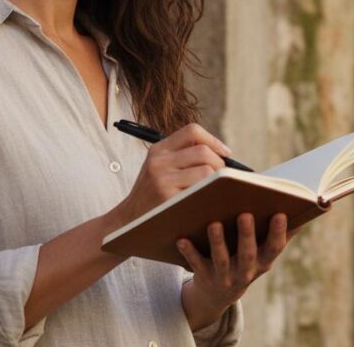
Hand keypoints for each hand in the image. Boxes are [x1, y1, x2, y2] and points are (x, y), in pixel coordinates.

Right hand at [116, 123, 231, 224]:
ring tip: (217, 191)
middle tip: (224, 179)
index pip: (192, 131)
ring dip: (218, 182)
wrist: (127, 222)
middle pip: (203, 152)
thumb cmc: (152, 196)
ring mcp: (162, 180)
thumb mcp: (159, 168)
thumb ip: (183, 157)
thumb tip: (224, 154)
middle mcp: (159, 161)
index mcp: (158, 149)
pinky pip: (201, 192)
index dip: (214, 140)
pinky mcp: (167, 199)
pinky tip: (211, 203)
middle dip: (220, 165)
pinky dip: (211, 196)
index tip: (226, 153)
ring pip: (206, 172)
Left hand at [177, 212, 297, 326]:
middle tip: (245, 213)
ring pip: (221, 259)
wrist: (218, 295)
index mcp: (263, 262)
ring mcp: (225, 276)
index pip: (274, 248)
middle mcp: (246, 272)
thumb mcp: (264, 253)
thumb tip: (304, 211)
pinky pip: (196, 264)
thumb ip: (281, 233)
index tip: (280, 213)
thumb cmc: (246, 262)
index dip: (278, 232)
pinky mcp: (204, 277)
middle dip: (247, 235)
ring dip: (217, 242)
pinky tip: (182, 239)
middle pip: (247, 253)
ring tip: (213, 223)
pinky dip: (189, 252)